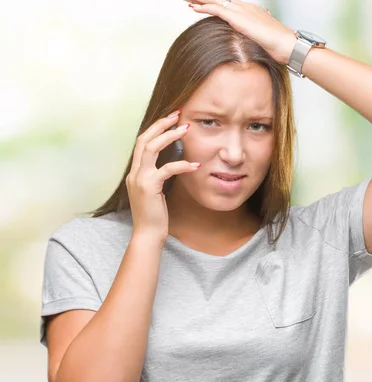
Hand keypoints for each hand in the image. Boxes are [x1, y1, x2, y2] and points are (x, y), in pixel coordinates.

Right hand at [126, 110, 200, 240]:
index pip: (142, 142)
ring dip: (169, 136)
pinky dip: (182, 165)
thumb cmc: (155, 215)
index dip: (156, 128)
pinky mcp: (149, 187)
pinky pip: (166, 169)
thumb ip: (160, 176)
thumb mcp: (156, 191)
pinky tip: (196, 165)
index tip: (172, 118)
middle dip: (161, 124)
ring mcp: (139, 179)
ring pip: (151, 148)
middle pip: (143, 139)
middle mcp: (134, 173)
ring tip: (186, 129)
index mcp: (135, 172)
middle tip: (178, 114)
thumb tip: (174, 162)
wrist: (147, 235)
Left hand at [186, 0, 296, 64]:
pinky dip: (203, 8)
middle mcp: (245, 7)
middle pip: (220, 0)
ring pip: (215, 1)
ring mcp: (241, 11)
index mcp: (251, 11)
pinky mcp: (238, 18)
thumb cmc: (281, 47)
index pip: (228, 4)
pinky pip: (216, 9)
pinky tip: (193, 7)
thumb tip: (255, 43)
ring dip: (200, 0)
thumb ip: (257, 38)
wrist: (288, 45)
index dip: (214, 3)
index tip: (203, 4)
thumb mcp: (266, 40)